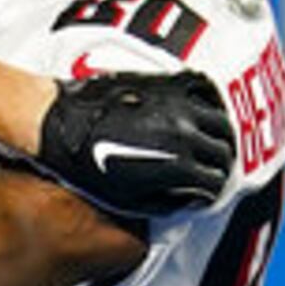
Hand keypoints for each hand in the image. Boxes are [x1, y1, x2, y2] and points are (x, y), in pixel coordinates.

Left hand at [35, 71, 235, 215]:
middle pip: (225, 151)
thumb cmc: (87, 164)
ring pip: (222, 121)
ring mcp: (178, 105)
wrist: (59, 123)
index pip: (216, 181)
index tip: (209, 190)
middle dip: (222, 163)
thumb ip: (165, 201)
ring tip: (214, 142)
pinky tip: (205, 112)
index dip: (214, 190)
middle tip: (215, 168)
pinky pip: (205, 92)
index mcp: (177, 165)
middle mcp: (184, 133)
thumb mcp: (128, 200)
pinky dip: (211, 103)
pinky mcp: (167, 84)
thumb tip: (188, 198)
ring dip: (222, 135)